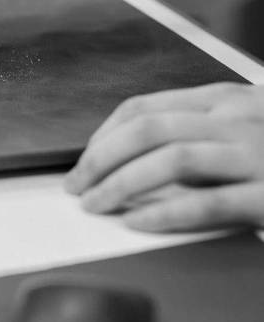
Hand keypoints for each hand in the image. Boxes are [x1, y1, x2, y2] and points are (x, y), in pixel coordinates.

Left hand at [65, 82, 263, 232]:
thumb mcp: (245, 127)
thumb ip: (199, 134)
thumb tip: (138, 160)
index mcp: (224, 100)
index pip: (144, 109)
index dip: (102, 136)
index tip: (83, 161)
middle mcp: (237, 119)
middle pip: (148, 129)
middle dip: (100, 159)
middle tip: (76, 186)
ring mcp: (256, 153)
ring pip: (172, 158)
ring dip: (121, 183)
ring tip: (96, 205)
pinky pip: (208, 203)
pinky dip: (165, 212)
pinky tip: (137, 222)